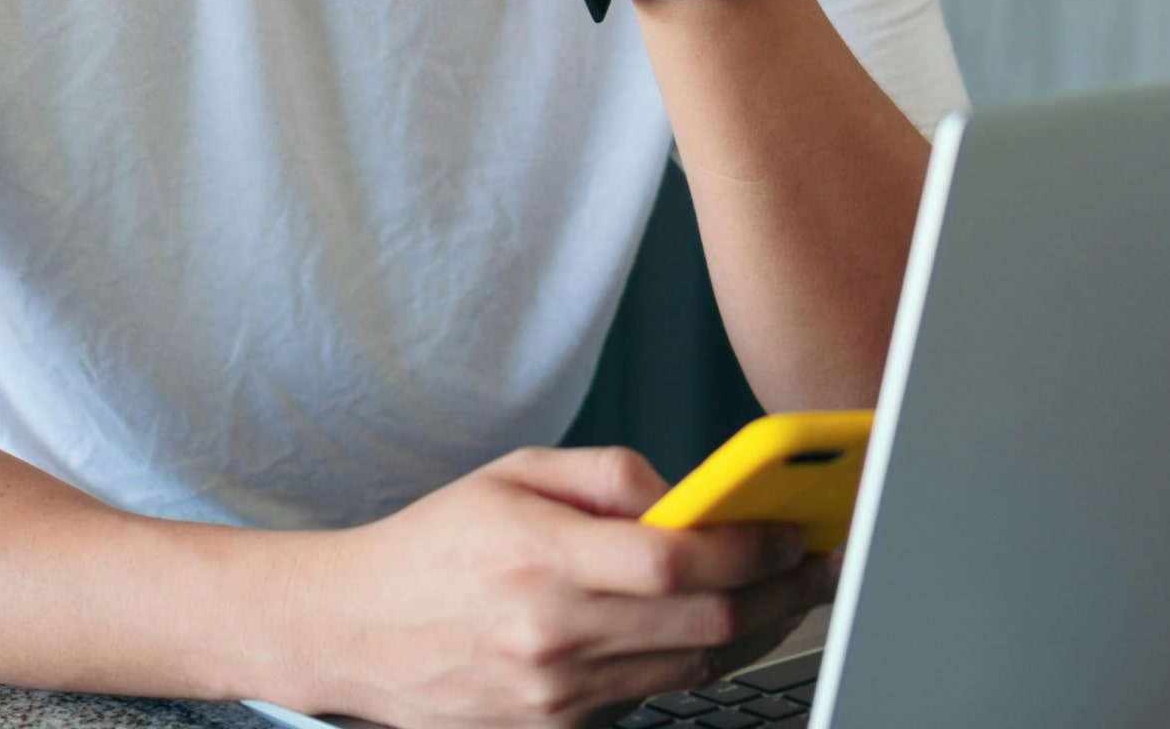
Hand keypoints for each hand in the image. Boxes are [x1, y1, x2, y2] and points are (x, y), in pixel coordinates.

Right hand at [298, 446, 835, 728]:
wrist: (356, 630)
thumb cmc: (435, 545)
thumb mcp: (515, 473)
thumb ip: (608, 476)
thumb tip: (687, 495)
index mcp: (541, 558)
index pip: (675, 561)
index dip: (749, 547)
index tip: (790, 529)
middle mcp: (552, 636)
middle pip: (704, 625)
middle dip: (778, 593)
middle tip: (813, 564)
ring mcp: (556, 697)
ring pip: (691, 668)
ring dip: (752, 631)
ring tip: (782, 593)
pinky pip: (651, 696)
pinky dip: (692, 661)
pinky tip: (710, 628)